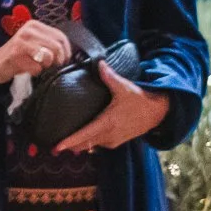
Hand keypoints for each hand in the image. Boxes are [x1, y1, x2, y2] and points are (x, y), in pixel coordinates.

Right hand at [0, 20, 74, 87]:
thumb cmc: (18, 55)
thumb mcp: (34, 43)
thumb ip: (49, 43)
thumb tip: (69, 54)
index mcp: (34, 25)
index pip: (61, 37)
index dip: (66, 51)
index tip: (62, 60)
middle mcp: (28, 30)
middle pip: (57, 47)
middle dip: (57, 61)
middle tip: (50, 66)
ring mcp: (21, 42)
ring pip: (49, 57)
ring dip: (46, 66)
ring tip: (37, 66)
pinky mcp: (16, 55)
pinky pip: (37, 68)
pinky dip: (35, 72)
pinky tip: (27, 69)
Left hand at [54, 60, 170, 153]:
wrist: (158, 113)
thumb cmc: (140, 100)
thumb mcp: (124, 87)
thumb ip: (109, 76)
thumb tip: (99, 62)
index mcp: (108, 122)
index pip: (85, 135)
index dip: (69, 141)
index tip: (56, 147)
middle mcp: (109, 135)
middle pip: (84, 144)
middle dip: (69, 146)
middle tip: (53, 148)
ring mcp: (113, 140)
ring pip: (91, 146)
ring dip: (78, 146)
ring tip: (63, 145)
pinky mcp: (116, 142)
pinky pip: (98, 145)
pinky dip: (89, 144)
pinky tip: (81, 141)